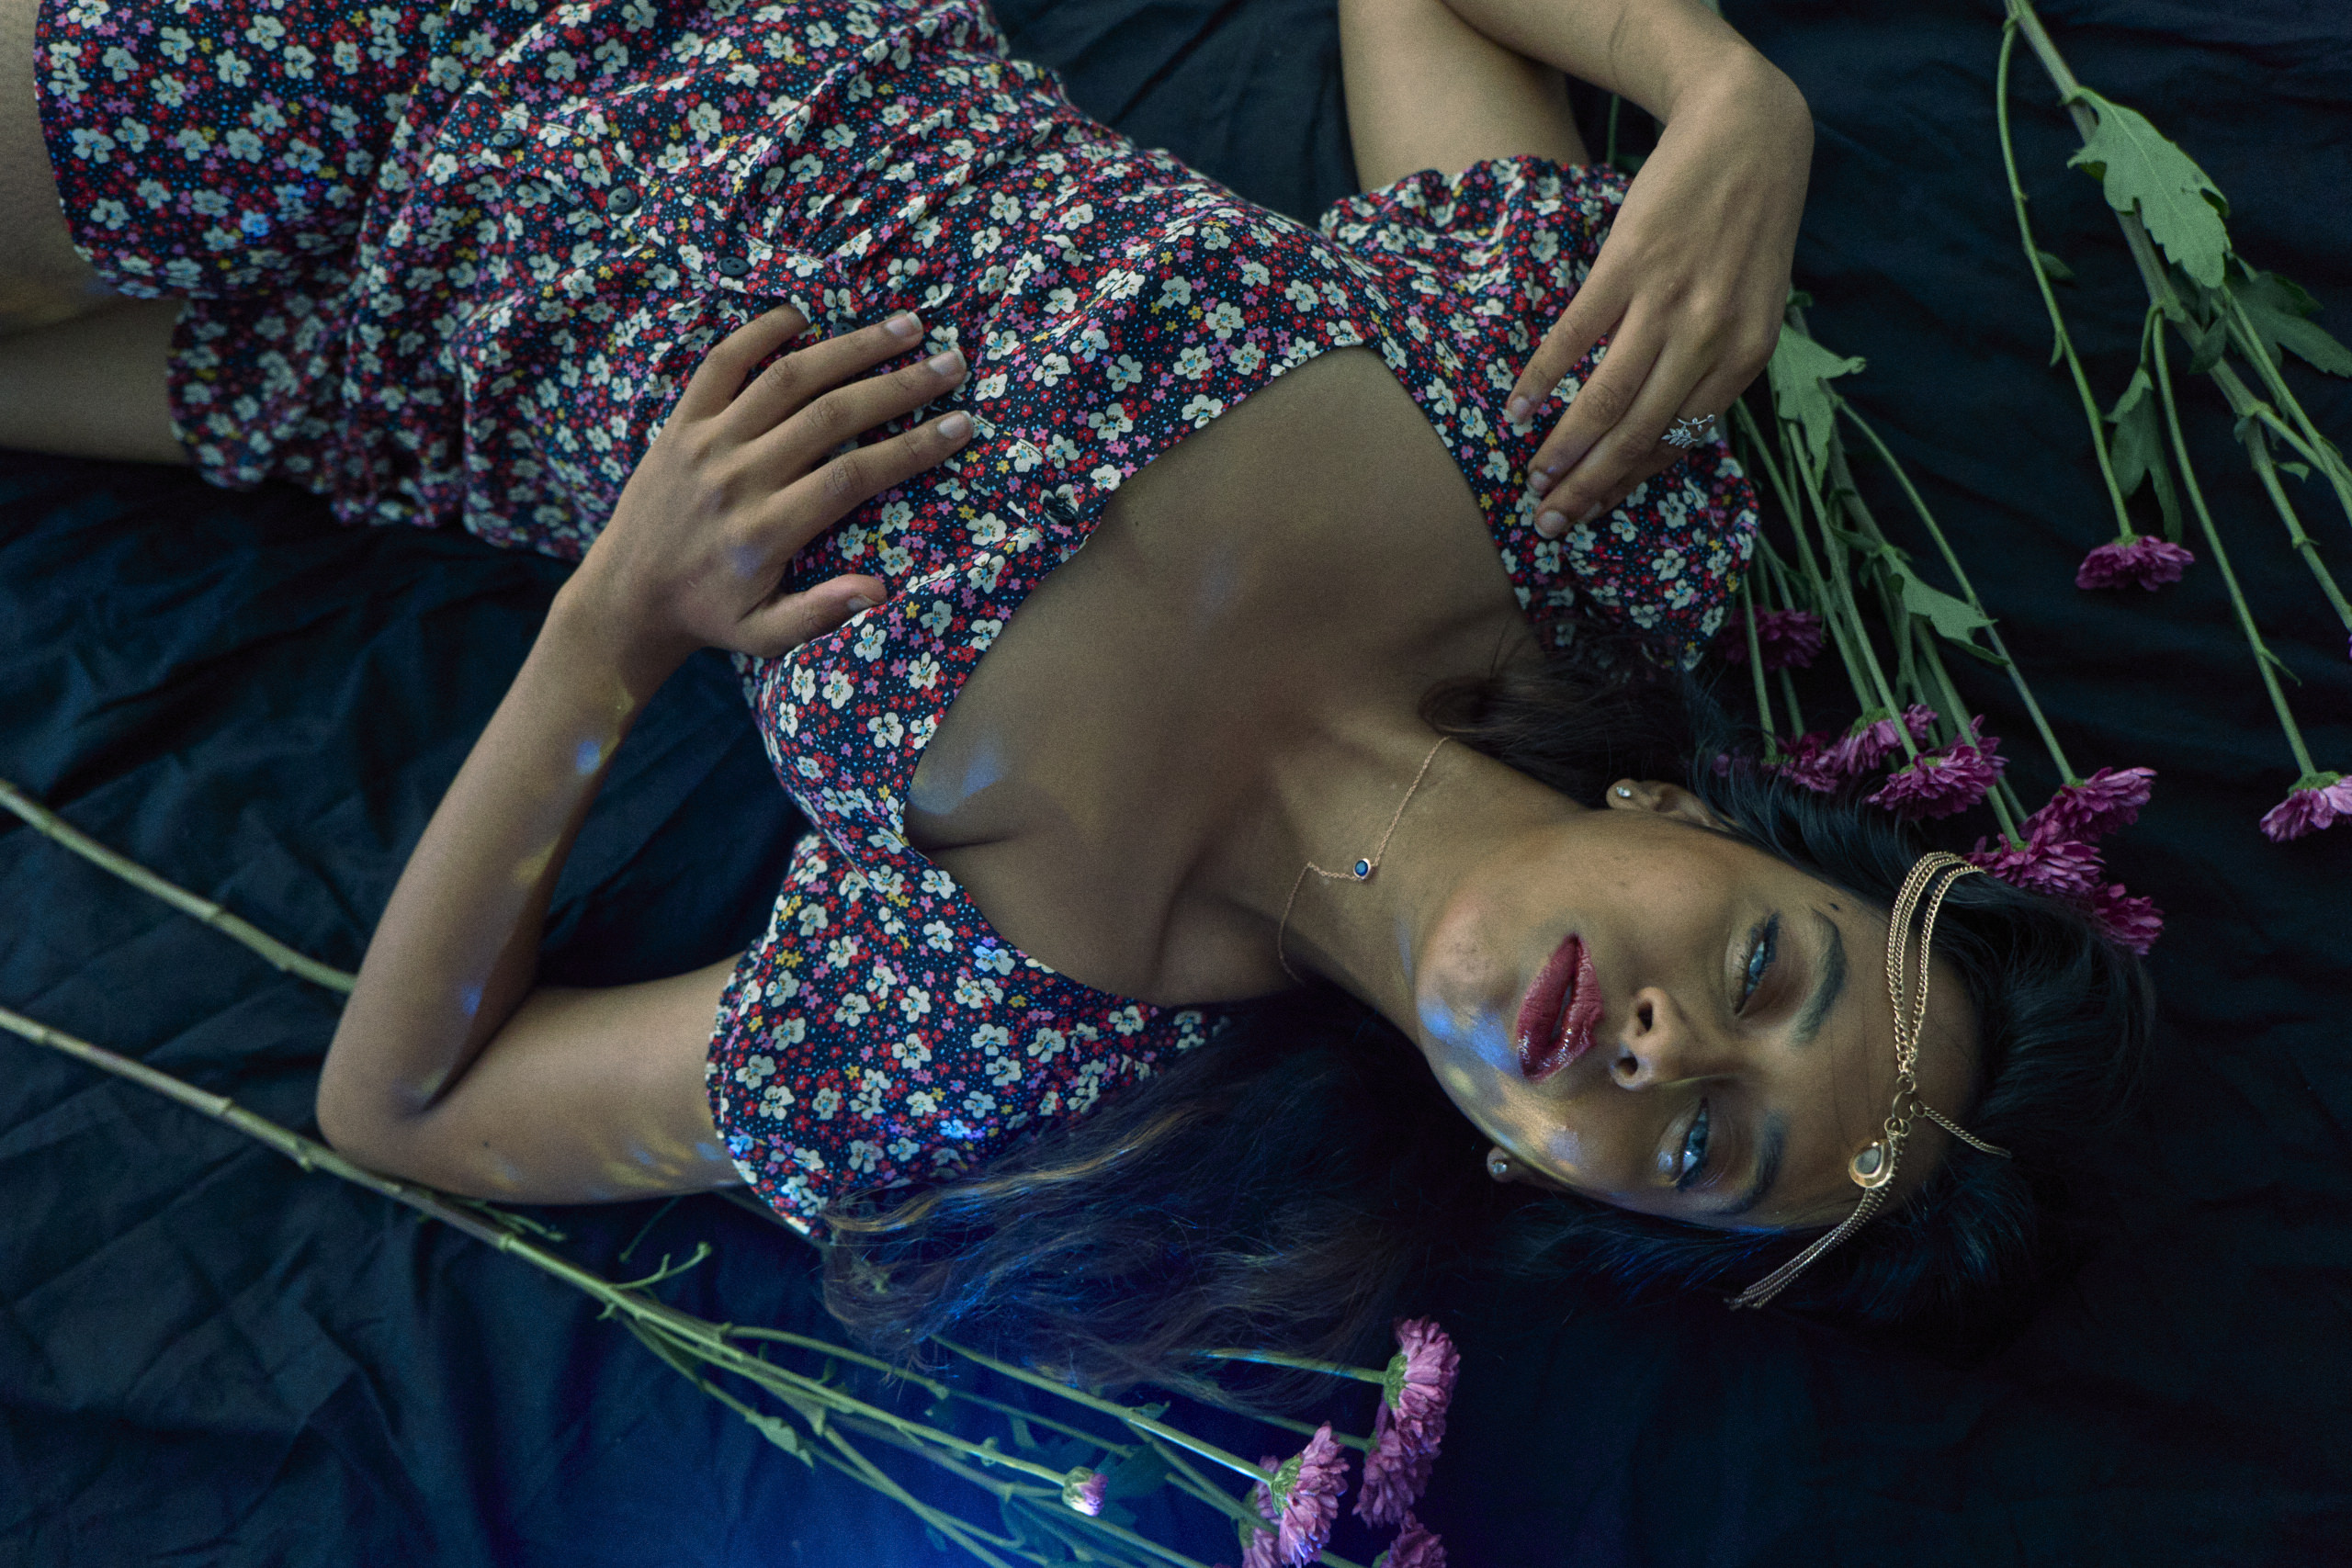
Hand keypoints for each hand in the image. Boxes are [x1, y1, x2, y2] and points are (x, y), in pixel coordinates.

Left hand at [558, 304, 970, 681]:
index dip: (913, 448)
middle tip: (951, 364)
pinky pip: (720, 364)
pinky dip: (760, 331)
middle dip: (899, 386)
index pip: (852, 476)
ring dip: (850, 347)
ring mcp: (706, 443)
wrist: (624, 596)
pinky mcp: (679, 423)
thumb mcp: (764, 635)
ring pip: (787, 379)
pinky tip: (805, 314)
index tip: (961, 425)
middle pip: (831, 416)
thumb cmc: (709, 616)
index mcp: (766, 531)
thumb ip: (819, 613)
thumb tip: (880, 591)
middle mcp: (738, 477)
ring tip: (905, 326)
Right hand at [1507, 58, 1811, 536]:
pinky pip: (1577, 337)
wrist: (1747, 131)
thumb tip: (1667, 421)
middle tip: (1549, 522)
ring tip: (1531, 476)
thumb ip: (1718, 361)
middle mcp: (1712, 337)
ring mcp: (1668, 301)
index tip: (1591, 512)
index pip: (1680, 441)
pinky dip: (1544, 377)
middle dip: (1589, 486)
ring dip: (1563, 446)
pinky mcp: (1629, 263)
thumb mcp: (1755, 302)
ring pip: (1608, 397)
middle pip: (1639, 433)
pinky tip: (1518, 406)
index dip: (1629, 483)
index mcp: (1746, 356)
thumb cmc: (1747, 224)